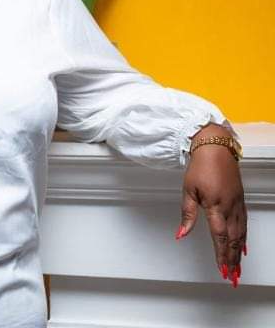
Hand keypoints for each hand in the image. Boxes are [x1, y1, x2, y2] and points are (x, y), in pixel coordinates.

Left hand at [176, 124, 246, 286]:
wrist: (215, 149)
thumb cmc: (200, 166)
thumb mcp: (188, 190)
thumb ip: (187, 214)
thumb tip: (181, 234)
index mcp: (215, 206)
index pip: (219, 237)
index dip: (221, 255)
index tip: (222, 270)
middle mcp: (230, 207)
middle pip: (233, 240)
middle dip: (232, 260)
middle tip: (232, 276)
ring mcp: (237, 204)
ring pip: (240, 234)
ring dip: (238, 253)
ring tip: (237, 268)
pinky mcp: (240, 201)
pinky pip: (244, 224)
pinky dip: (244, 238)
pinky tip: (243, 247)